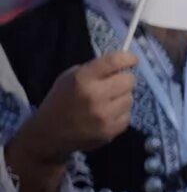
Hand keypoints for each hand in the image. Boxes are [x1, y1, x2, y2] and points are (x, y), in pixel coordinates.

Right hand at [13, 51, 137, 163]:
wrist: (48, 133)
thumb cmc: (60, 100)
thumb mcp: (69, 77)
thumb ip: (94, 70)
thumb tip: (121, 66)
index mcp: (82, 79)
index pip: (113, 62)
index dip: (127, 58)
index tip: (133, 59)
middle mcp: (95, 96)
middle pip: (129, 81)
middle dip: (123, 80)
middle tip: (114, 84)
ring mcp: (104, 116)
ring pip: (130, 99)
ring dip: (121, 98)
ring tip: (106, 102)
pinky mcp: (110, 131)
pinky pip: (127, 116)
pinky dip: (120, 114)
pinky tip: (106, 116)